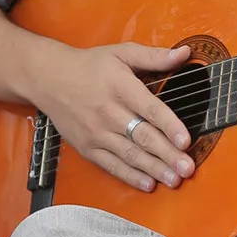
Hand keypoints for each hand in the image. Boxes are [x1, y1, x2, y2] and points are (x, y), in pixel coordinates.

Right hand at [39, 41, 195, 193]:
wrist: (48, 79)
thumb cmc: (88, 66)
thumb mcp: (121, 53)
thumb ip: (154, 56)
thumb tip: (184, 52)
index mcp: (121, 88)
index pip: (150, 109)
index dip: (169, 125)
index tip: (186, 140)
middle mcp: (109, 112)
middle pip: (143, 137)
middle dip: (168, 155)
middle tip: (187, 168)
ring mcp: (97, 133)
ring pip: (130, 154)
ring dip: (154, 169)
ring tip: (174, 179)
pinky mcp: (87, 147)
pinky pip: (111, 165)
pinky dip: (130, 176)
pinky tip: (148, 184)